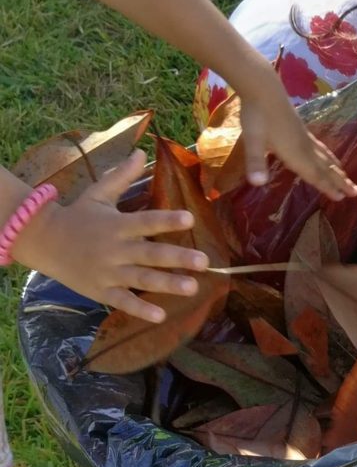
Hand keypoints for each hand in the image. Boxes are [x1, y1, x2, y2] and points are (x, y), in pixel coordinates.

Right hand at [17, 152, 207, 322]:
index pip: (145, 221)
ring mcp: (108, 273)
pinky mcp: (101, 291)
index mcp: (116, 225)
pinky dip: (140, 309)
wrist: (43, 241)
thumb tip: (141, 150)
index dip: (167, 220)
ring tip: (193, 287)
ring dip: (167, 284)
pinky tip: (161, 315)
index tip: (190, 218)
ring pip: (141, 279)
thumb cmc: (76, 216)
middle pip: (149, 254)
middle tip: (203, 261)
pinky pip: (123, 302)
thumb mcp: (97, 193)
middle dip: (177, 258)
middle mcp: (114, 249)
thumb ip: (121, 176)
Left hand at [234, 60, 356, 200]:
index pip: (314, 174)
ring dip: (337, 170)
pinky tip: (328, 156)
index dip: (328, 187)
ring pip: (325, 157)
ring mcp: (304, 137)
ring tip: (348, 178)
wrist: (262, 88)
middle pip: (325, 168)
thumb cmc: (256, 115)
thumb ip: (255, 162)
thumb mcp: (252, 140)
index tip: (342, 198)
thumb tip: (257, 183)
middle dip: (341, 181)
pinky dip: (328, 156)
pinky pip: (320, 147)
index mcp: (295, 152)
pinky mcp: (301, 129)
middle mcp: (304, 147)